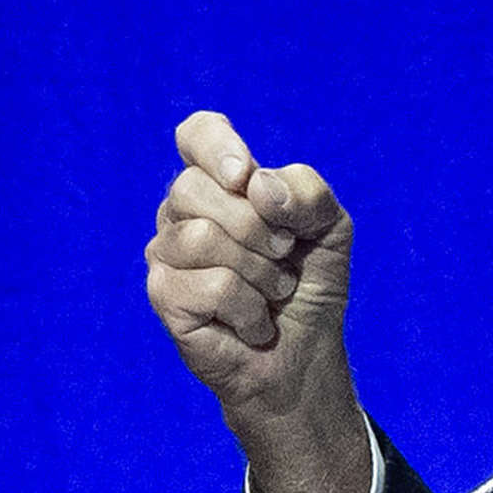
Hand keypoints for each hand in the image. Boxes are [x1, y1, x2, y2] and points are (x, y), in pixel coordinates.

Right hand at [147, 110, 375, 492]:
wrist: (303, 358)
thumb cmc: (308, 288)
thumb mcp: (329, 230)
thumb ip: (306, 192)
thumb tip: (254, 186)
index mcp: (220, 184)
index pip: (197, 134)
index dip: (216, 145)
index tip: (245, 174)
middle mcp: (183, 213)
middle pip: (193, 187)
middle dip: (257, 227)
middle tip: (284, 258)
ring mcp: (166, 254)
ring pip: (200, 236)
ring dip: (258, 272)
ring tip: (271, 294)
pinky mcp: (163, 297)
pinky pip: (210, 285)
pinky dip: (248, 308)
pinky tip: (253, 323)